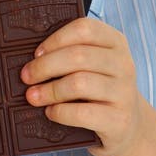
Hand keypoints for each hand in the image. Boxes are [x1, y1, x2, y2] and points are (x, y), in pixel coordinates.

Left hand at [20, 17, 141, 155]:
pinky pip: (82, 113)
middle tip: (26, 76)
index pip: (85, 29)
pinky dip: (60, 112)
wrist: (129, 126)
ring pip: (79, 83)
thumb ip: (72, 54)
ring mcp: (124, 92)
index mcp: (116, 42)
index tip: (37, 53)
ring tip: (32, 96)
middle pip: (78, 56)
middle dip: (45, 66)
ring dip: (49, 90)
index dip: (56, 39)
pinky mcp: (119, 119)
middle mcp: (124, 64)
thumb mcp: (95, 65)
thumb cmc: (100, 90)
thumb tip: (33, 57)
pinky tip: (51, 112)